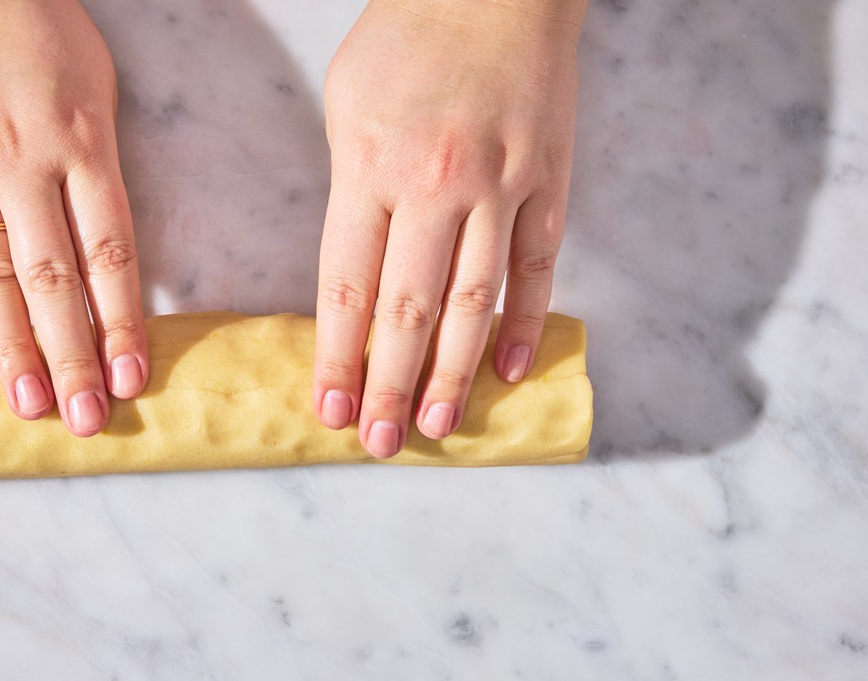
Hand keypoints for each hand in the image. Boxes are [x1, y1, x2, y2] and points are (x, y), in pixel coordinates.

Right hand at [0, 0, 147, 435]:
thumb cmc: (31, 22)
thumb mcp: (94, 84)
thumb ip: (101, 166)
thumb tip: (107, 250)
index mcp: (83, 142)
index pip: (111, 254)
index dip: (123, 323)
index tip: (133, 380)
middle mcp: (23, 163)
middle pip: (55, 279)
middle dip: (74, 357)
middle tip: (87, 421)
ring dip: (12, 348)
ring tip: (30, 408)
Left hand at [314, 0, 585, 456]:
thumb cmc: (406, 40)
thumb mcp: (347, 108)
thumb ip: (350, 192)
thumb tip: (356, 275)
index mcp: (370, 169)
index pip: (347, 288)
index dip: (338, 357)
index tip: (329, 410)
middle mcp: (435, 186)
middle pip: (408, 310)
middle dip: (391, 385)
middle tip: (380, 443)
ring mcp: (500, 186)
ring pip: (474, 301)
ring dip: (454, 373)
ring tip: (438, 427)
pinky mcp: (549, 181)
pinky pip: (537, 266)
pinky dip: (523, 321)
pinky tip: (507, 369)